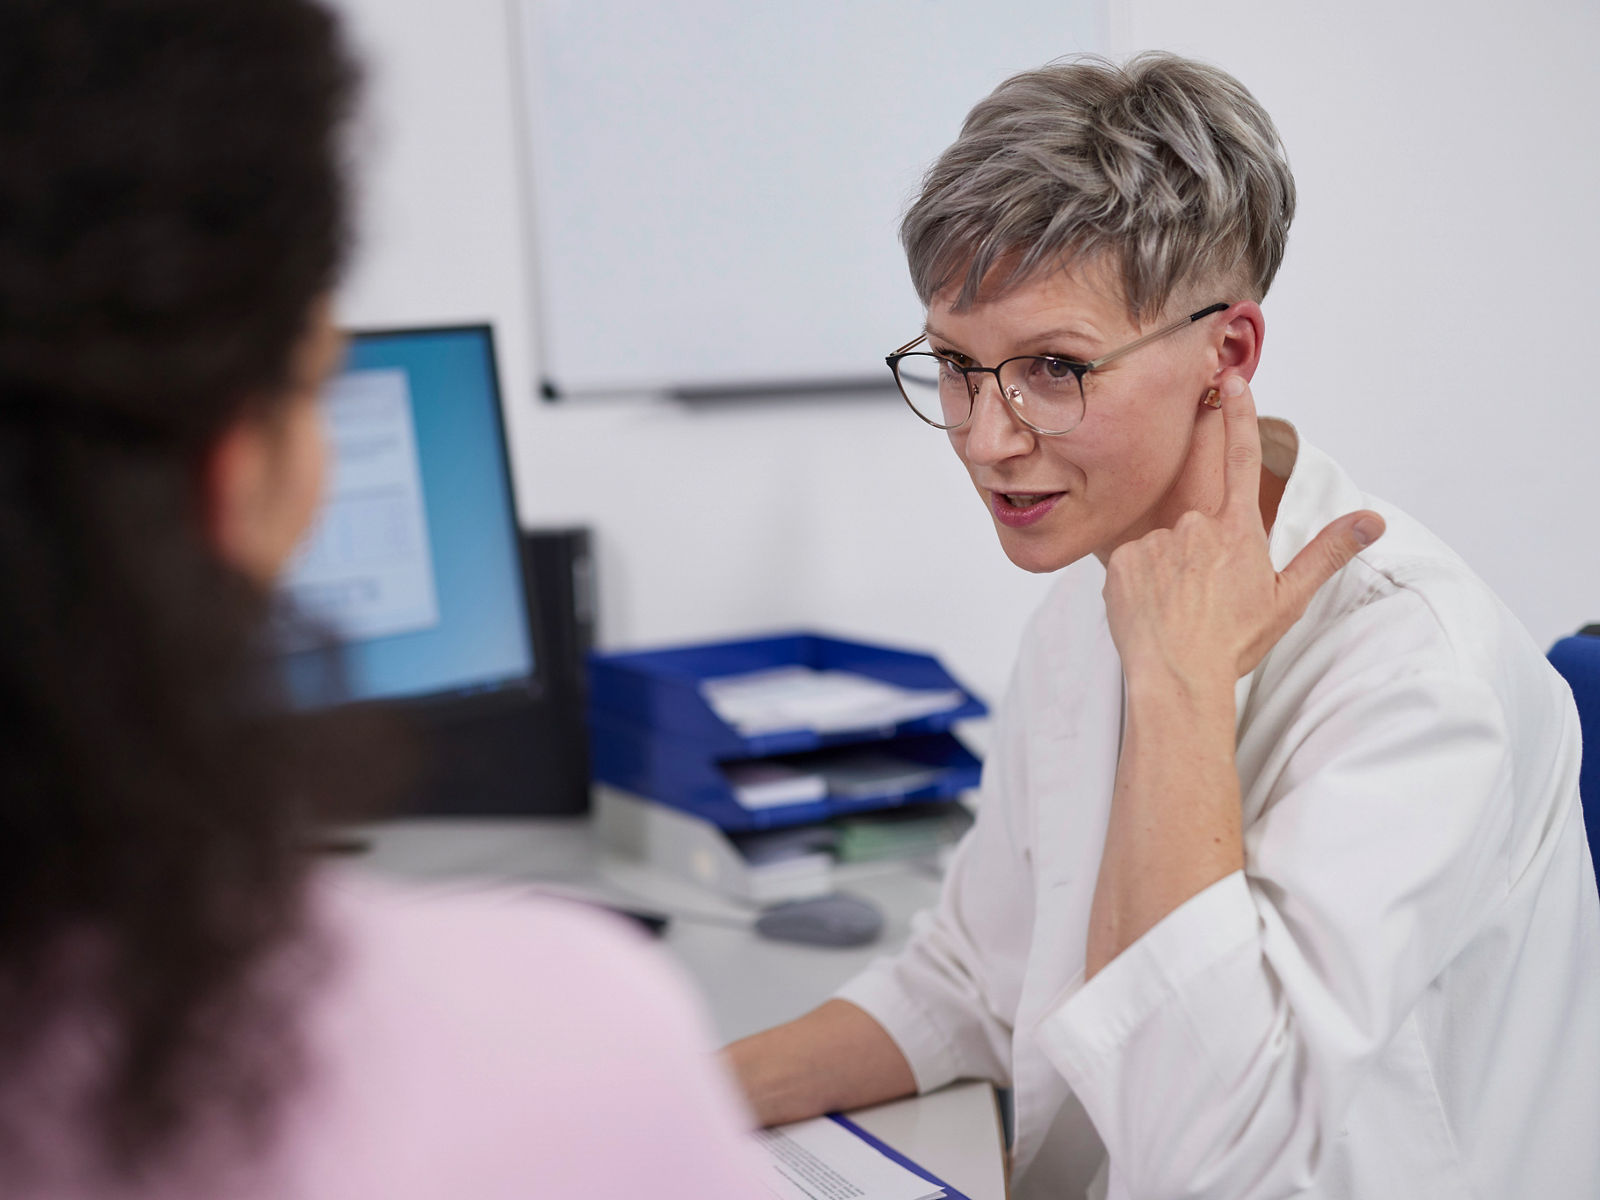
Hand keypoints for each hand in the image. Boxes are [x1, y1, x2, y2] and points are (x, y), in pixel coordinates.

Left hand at [1103, 375, 1384, 690]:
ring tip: (1178, 612)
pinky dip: (1141, 585)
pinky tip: (1151, 612)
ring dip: (1170, 573)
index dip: (1239, 416)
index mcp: (1236, 531)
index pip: (1240, 459)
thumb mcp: (1288, 598)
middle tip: (1205, 603)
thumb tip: (1372, 520)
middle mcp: (1193, 526)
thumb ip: (1327, 552)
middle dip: (1201, 557)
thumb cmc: (1233, 642)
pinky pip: (1133, 566)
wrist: (1178, 676)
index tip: (1232, 379)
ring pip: (1164, 549)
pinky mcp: (1119, 562)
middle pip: (1198, 528)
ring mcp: (1154, 542)